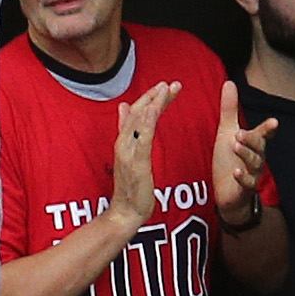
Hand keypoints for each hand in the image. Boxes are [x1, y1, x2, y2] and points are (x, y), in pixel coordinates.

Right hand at [101, 86, 170, 240]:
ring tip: (166, 88)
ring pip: (140, 121)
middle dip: (154, 96)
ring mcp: (128, 152)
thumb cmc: (131, 187)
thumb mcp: (130, 156)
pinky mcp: (136, 163)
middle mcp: (124, 143)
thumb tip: (124, 107)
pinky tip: (155, 109)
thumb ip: (128, 132)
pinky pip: (142, 138)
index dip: (150, 98)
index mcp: (124, 141)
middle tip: (170, 83)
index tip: (165, 86)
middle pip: (139, 113)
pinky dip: (147, 121)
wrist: (125, 213)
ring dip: (153, 102)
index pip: (137, 113)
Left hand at [211, 91, 274, 218]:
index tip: (273, 122)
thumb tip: (229, 82)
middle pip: (259, 147)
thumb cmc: (230, 160)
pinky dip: (242, 177)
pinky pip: (247, 183)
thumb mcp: (226, 132)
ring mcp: (251, 173)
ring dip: (246, 154)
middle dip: (252, 140)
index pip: (263, 133)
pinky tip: (235, 172)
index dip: (268, 128)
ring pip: (254, 163)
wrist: (227, 193)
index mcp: (253, 143)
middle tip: (240, 133)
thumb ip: (230, 109)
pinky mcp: (244, 189)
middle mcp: (255, 157)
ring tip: (235, 145)